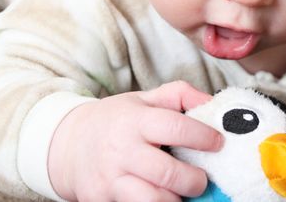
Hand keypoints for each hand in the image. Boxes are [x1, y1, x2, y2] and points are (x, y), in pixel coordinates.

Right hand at [48, 81, 223, 201]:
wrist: (68, 144)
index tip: (217, 142)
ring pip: (153, 201)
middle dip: (195, 181)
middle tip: (201, 179)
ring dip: (175, 201)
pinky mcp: (101, 200)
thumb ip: (177, 95)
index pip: (175, 127)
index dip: (203, 136)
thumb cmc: (113, 121)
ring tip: (180, 193)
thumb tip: (209, 101)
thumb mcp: (141, 100)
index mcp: (134, 121)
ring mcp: (109, 178)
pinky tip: (159, 197)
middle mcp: (121, 150)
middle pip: (168, 173)